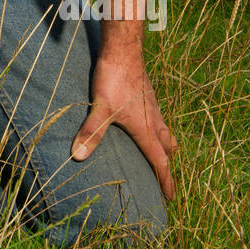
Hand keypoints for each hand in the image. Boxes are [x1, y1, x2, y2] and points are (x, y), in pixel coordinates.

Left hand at [71, 48, 176, 199]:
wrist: (124, 50)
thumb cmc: (114, 79)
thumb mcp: (101, 107)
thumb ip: (92, 132)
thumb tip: (78, 156)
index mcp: (146, 129)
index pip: (159, 161)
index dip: (165, 181)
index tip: (171, 198)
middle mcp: (154, 120)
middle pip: (166, 149)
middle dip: (166, 166)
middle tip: (165, 181)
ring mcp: (153, 107)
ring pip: (165, 133)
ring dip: (165, 147)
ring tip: (161, 156)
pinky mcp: (148, 96)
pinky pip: (159, 119)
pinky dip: (158, 130)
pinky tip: (147, 126)